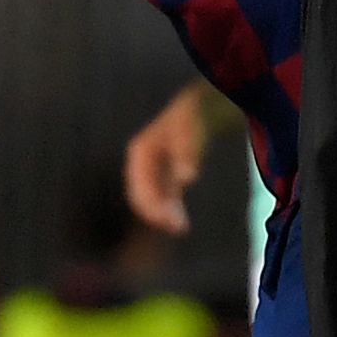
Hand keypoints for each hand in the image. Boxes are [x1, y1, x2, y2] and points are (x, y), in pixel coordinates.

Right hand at [123, 85, 211, 234]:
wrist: (198, 108)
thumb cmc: (193, 117)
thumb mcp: (190, 129)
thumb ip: (187, 152)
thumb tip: (187, 179)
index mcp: (140, 152)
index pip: (139, 185)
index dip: (150, 205)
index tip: (166, 220)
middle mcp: (142, 163)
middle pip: (141, 195)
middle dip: (156, 213)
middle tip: (177, 227)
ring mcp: (153, 169)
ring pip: (151, 199)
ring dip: (162, 215)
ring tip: (181, 228)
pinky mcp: (164, 176)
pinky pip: (162, 198)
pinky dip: (169, 210)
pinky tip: (182, 223)